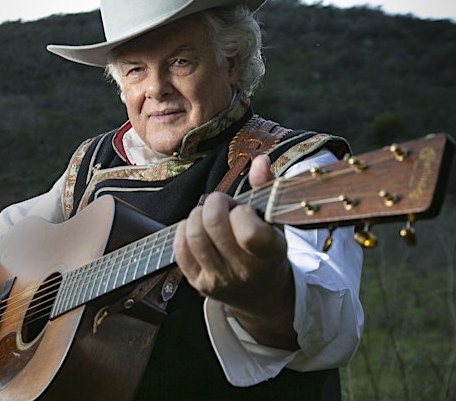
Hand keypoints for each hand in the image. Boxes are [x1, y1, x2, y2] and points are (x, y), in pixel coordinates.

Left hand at [172, 154, 297, 348]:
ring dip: (198, 215)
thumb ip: (266, 189)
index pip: (249, 231)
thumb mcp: (275, 222)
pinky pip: (180, 249)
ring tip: (211, 216)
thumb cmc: (268, 251)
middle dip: (215, 203)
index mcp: (269, 254)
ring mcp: (219, 280)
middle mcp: (244, 271)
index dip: (242, 212)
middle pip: (213, 224)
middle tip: (224, 206)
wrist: (262, 294)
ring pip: (194, 234)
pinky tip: (198, 229)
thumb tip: (260, 161)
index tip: (245, 211)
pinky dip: (185, 230)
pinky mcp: (198, 283)